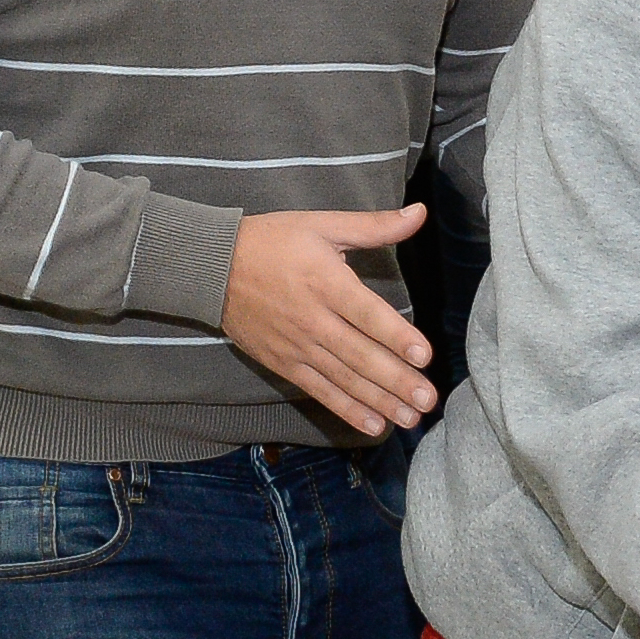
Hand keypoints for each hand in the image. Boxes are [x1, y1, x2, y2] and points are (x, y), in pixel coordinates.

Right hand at [221, 202, 435, 435]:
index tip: (424, 356)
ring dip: (379, 401)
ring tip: (410, 419)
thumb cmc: (271, 241)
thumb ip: (374, 225)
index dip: (395, 336)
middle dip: (396, 380)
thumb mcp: (322, 224)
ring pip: (344, 379)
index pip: (366, 314)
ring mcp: (296, 346)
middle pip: (359, 355)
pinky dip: (347, 410)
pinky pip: (320, 391)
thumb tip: (419, 213)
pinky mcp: (283, 363)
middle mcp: (312, 319)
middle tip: (428, 399)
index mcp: (325, 282)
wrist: (211, 267)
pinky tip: (374, 424)